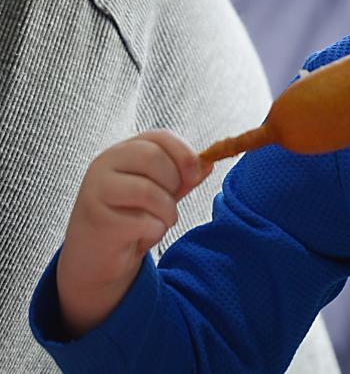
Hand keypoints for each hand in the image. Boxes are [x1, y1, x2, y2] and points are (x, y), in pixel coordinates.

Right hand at [56, 130, 211, 337]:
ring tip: (162, 222)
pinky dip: (154, 232)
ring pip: (147, 190)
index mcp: (123, 151)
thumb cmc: (130, 217)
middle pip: (153, 157)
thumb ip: (182, 177)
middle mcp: (104, 164)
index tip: (196, 176)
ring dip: (167, 211)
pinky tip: (143, 237)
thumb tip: (209, 163)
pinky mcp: (97, 220)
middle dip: (174, 183)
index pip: (160, 136)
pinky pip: (141, 222)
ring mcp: (96, 190)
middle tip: (172, 204)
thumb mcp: (160, 192)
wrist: (95, 256)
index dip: (184, 154)